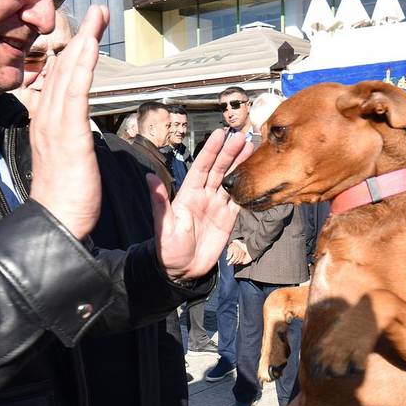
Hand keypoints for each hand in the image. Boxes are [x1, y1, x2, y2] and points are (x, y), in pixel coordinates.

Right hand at [28, 6, 107, 239]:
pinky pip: (74, 94)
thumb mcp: (68, 161)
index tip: (87, 34)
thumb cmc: (66, 199)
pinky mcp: (68, 135)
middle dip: (81, 38)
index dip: (74, 54)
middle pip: (63, 70)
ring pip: (68, 75)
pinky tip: (89, 47)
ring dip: (83, 43)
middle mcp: (46, 119)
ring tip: (97, 18)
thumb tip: (78, 131)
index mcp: (47, 124)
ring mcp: (55, 126)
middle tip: (97, 13)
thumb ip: (71, 139)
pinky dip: (81, 67)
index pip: (59, 81)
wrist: (57, 223)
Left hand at [146, 130, 251, 280]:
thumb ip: (160, 202)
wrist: (183, 271)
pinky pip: (239, 200)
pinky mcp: (227, 219)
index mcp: (188, 194)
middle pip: (219, 170)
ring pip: (231, 181)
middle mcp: (203, 196)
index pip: (201, 167)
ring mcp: (216, 206)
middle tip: (242, 136)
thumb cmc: (168, 249)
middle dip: (230, 153)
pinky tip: (255, 175)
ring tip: (251, 148)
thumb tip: (149, 177)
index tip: (220, 134)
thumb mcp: (164, 226)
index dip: (210, 150)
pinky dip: (248, 188)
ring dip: (240, 165)